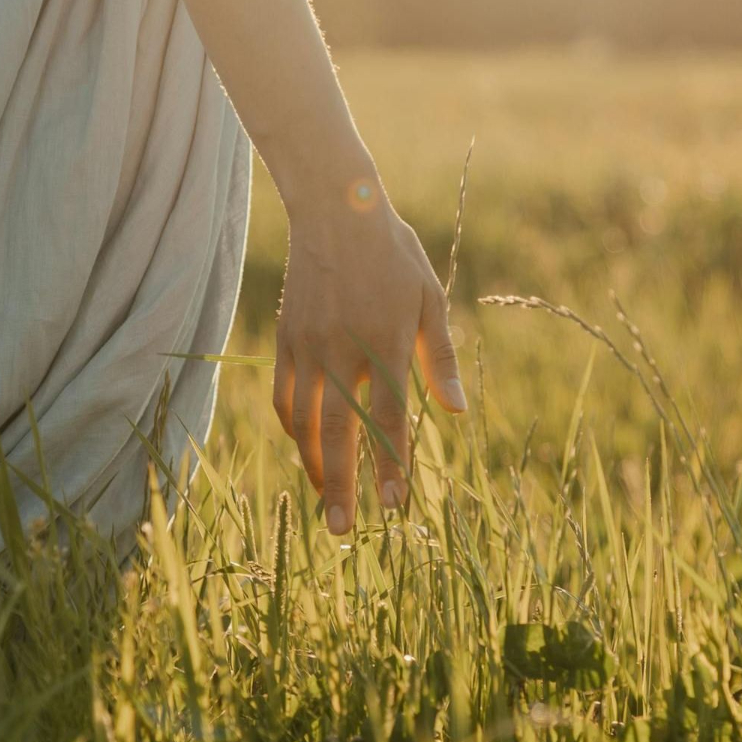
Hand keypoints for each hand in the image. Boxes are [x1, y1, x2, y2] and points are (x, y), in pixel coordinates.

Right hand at [272, 180, 466, 535]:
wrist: (335, 210)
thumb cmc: (393, 256)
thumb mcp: (429, 300)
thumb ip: (440, 359)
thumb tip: (458, 412)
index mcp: (387, 343)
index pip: (388, 418)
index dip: (391, 465)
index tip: (393, 506)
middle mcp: (343, 351)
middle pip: (338, 433)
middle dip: (341, 486)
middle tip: (343, 530)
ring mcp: (308, 347)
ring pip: (303, 421)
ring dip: (314, 463)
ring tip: (326, 496)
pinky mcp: (287, 340)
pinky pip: (284, 396)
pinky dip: (292, 428)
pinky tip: (304, 447)